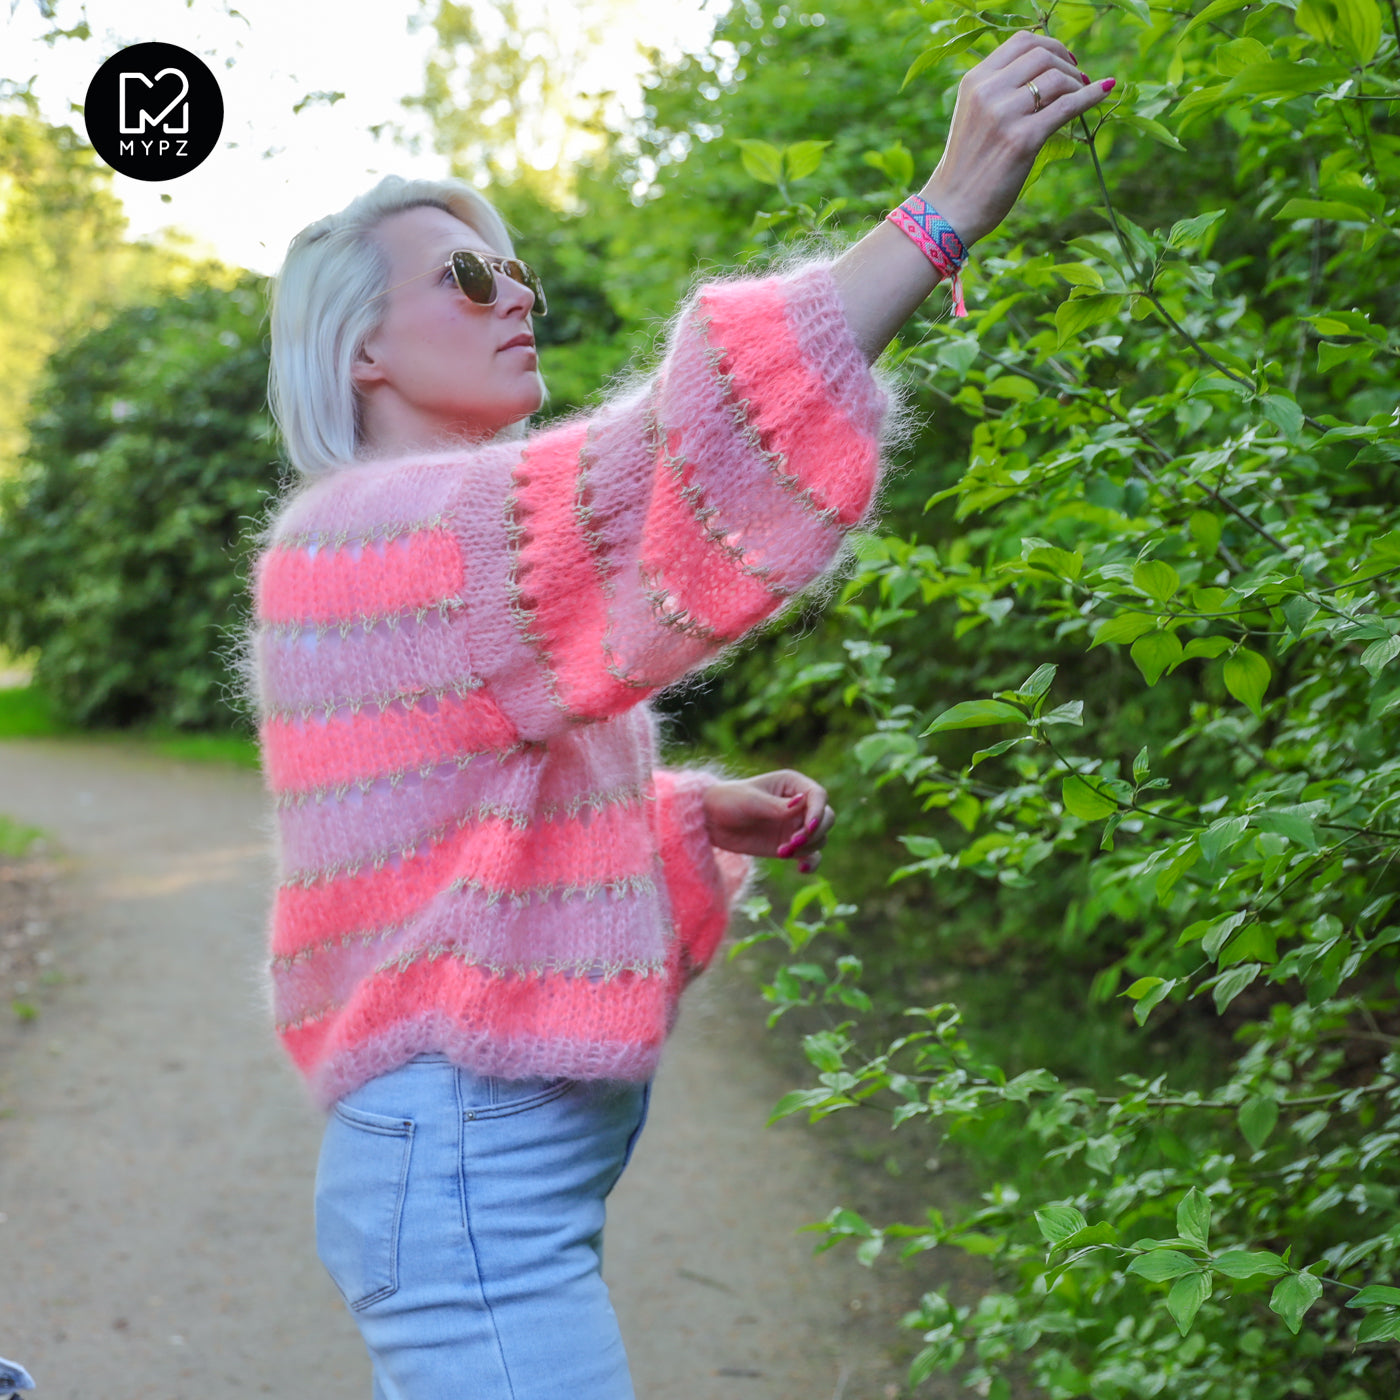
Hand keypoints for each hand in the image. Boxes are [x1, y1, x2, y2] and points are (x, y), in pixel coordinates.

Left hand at [702, 770, 835, 873]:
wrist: (710, 821)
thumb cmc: (728, 801)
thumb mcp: (751, 801)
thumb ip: (777, 806)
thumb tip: (802, 804)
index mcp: (793, 784)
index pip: (819, 796)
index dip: (818, 812)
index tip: (806, 828)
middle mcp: (799, 804)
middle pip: (826, 818)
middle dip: (813, 833)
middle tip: (791, 842)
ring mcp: (795, 826)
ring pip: (819, 839)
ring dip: (806, 848)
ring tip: (781, 852)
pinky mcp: (790, 845)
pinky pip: (811, 855)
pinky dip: (811, 863)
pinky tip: (800, 869)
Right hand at [830, 31, 1115, 361]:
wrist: (949, 210)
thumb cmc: (966, 169)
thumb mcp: (974, 117)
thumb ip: (999, 92)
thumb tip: (1046, 73)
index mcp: (974, 81)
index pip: (1021, 42)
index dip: (1050, 45)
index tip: (1063, 62)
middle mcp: (988, 92)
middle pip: (1042, 54)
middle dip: (1067, 63)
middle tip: (1079, 79)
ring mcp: (1004, 115)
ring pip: (1056, 78)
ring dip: (1078, 83)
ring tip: (1083, 95)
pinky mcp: (1022, 141)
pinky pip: (1067, 107)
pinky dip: (1091, 96)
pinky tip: (1104, 92)